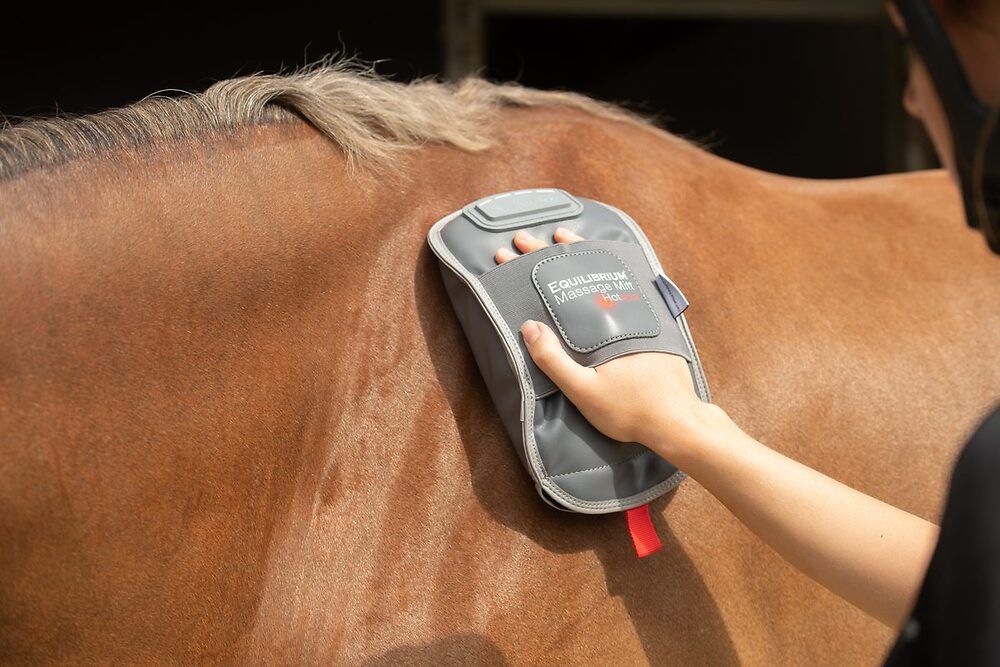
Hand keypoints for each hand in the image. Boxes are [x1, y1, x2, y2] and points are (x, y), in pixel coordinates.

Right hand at [496, 228, 721, 459]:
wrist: (679, 421)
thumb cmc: (630, 410)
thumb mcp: (584, 391)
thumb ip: (554, 360)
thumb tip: (529, 326)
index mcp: (604, 321)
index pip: (559, 282)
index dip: (531, 265)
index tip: (507, 252)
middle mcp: (624, 308)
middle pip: (581, 268)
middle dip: (548, 252)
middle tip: (523, 239)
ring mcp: (642, 312)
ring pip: (605, 270)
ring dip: (580, 252)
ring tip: (561, 239)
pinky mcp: (654, 322)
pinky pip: (626, 284)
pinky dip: (609, 269)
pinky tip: (601, 266)